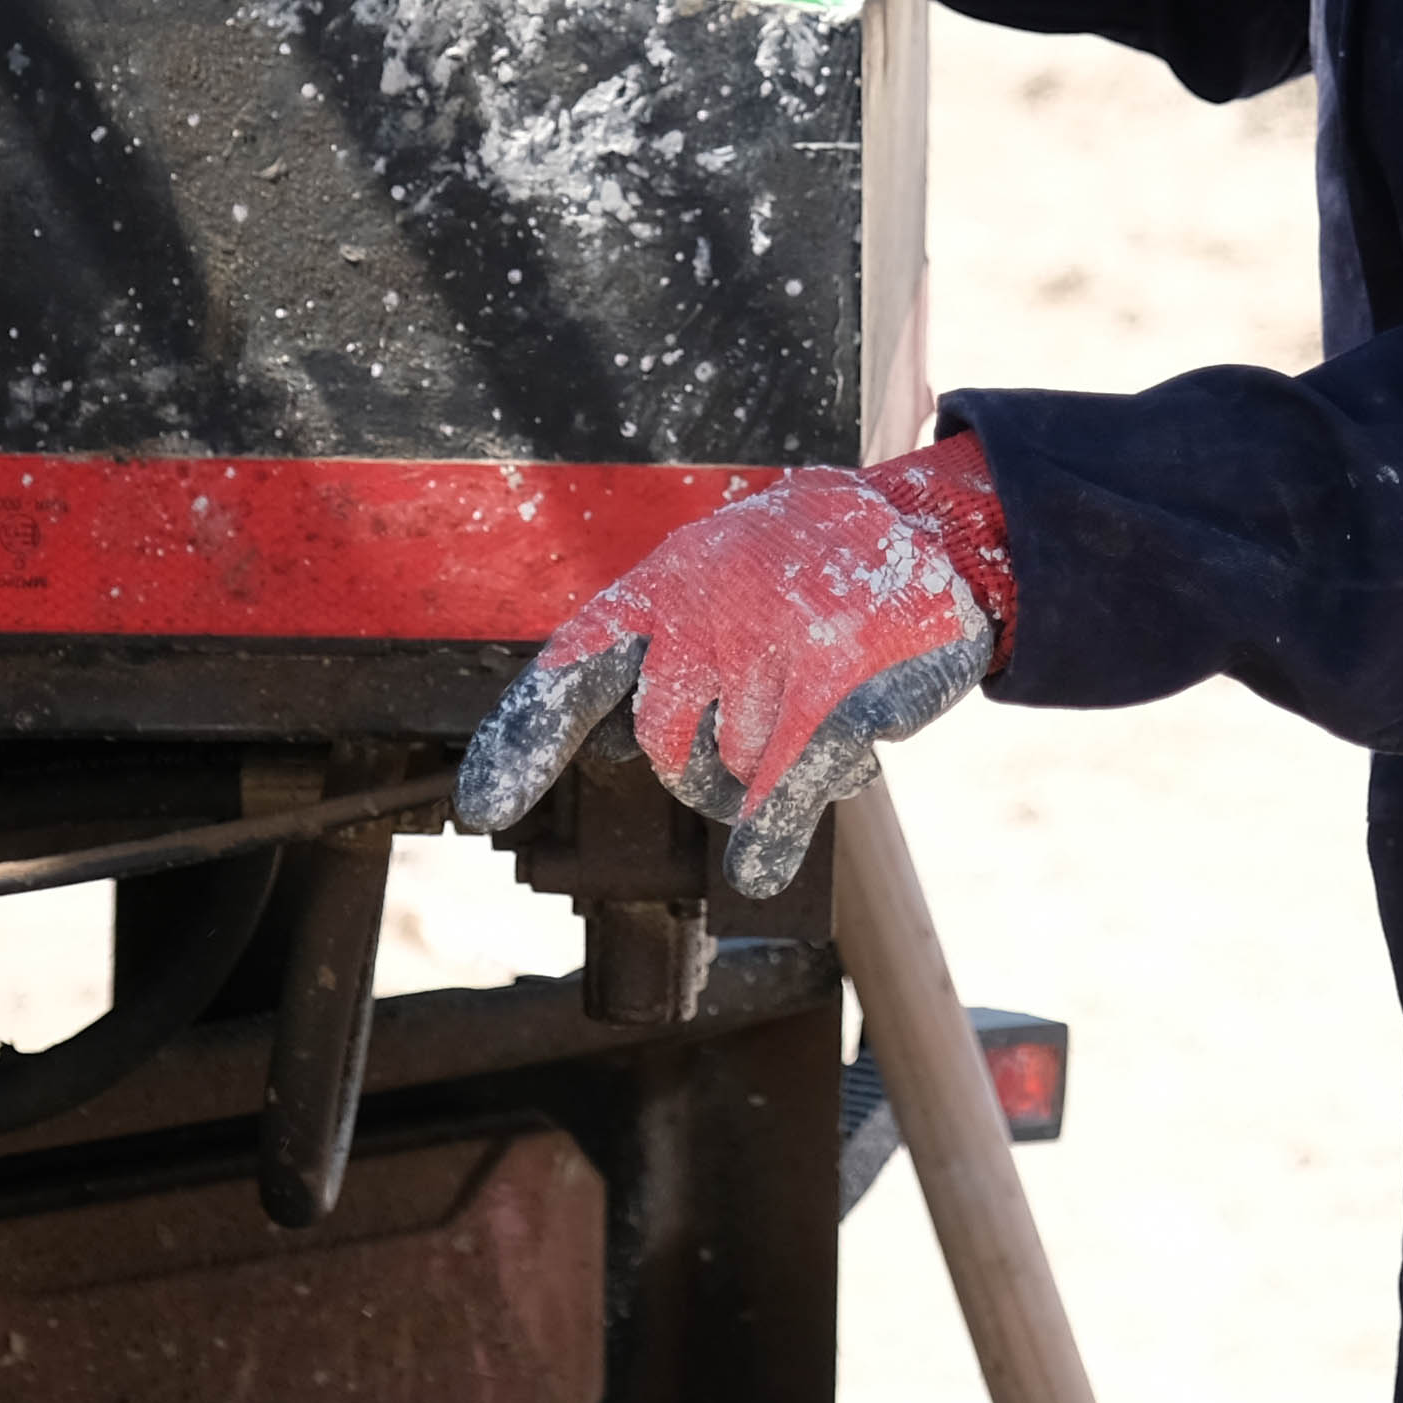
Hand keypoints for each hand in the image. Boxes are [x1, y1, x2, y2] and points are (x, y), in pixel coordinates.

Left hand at [456, 438, 1010, 896]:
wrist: (918, 531)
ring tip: (816, 714)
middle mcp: (702, 616)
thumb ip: (655, 663)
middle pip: (662, 748)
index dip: (523, 740)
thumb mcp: (712, 587)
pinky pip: (782, 789)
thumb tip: (596, 748)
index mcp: (661, 589)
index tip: (484, 808)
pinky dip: (768, 835)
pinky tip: (757, 870)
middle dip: (699, 773)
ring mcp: (766, 652)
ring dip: (773, 771)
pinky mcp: (833, 691)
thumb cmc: (801, 572)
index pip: (573, 670)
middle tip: (745, 754)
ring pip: (736, 773)